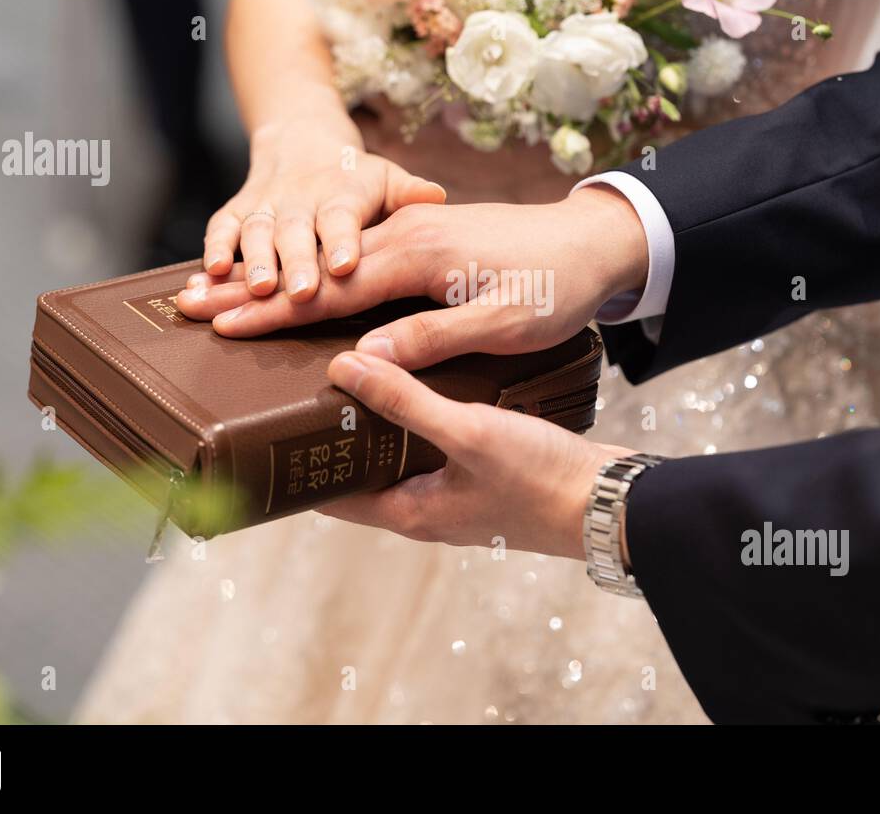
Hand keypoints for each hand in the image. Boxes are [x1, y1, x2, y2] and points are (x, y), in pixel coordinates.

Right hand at [177, 186, 649, 367]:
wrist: (592, 241)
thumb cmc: (553, 287)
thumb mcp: (503, 322)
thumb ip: (433, 338)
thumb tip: (362, 360)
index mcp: (418, 255)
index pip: (329, 291)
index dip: (272, 314)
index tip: (221, 328)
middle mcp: (404, 234)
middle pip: (313, 269)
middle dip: (250, 291)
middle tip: (189, 309)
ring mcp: (410, 230)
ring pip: (326, 258)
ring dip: (271, 277)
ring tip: (216, 292)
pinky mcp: (421, 235)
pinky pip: (352, 255)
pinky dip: (311, 270)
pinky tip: (287, 281)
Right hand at [199, 118, 446, 299]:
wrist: (300, 138)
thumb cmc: (356, 176)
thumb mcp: (386, 177)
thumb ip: (408, 192)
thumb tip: (437, 196)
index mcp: (341, 195)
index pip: (341, 218)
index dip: (341, 241)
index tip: (344, 267)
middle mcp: (299, 200)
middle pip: (296, 231)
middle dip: (295, 262)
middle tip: (300, 292)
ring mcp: (265, 206)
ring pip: (255, 232)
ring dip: (253, 262)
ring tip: (257, 291)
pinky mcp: (237, 211)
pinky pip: (221, 228)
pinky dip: (213, 249)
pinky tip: (208, 276)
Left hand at [321, 350, 635, 558]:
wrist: (612, 502)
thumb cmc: (543, 480)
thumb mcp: (469, 432)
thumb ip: (405, 400)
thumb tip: (344, 366)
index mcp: (407, 512)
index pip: (327, 495)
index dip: (295, 462)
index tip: (267, 422)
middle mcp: (423, 508)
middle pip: (357, 472)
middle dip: (331, 433)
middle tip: (304, 380)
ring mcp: (452, 494)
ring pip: (393, 457)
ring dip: (373, 422)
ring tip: (353, 370)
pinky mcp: (479, 477)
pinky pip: (429, 447)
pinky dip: (412, 417)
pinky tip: (417, 379)